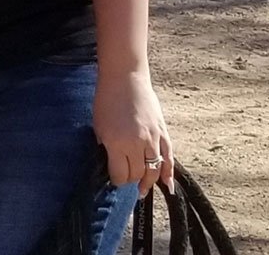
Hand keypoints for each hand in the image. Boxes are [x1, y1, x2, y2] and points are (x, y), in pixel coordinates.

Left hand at [94, 67, 172, 194]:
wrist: (125, 79)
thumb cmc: (106, 100)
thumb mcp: (99, 125)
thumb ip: (105, 146)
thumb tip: (110, 164)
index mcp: (117, 142)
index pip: (120, 174)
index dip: (116, 180)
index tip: (113, 180)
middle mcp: (137, 144)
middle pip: (138, 174)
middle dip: (130, 180)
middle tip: (125, 182)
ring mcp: (153, 139)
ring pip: (155, 170)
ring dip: (149, 182)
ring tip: (142, 189)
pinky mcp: (163, 133)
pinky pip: (169, 158)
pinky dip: (169, 173)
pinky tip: (167, 185)